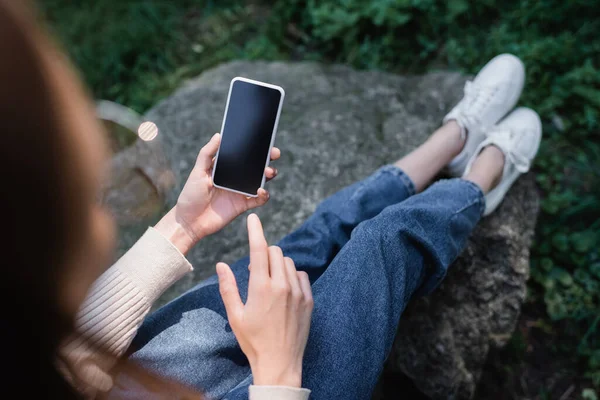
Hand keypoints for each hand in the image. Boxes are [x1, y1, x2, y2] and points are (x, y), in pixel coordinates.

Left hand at [155, 133, 279, 253]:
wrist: (189, 221)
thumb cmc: (190, 194)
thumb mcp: (198, 171)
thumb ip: (207, 153)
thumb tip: (218, 135)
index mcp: (226, 167)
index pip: (243, 154)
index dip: (255, 147)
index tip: (264, 141)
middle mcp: (235, 177)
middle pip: (256, 165)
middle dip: (267, 158)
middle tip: (274, 153)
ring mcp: (240, 191)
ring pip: (260, 180)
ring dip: (268, 174)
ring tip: (269, 172)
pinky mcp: (243, 205)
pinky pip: (259, 199)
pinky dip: (264, 195)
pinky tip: (261, 191)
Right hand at [217, 214, 313, 387]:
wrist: (280, 363)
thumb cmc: (253, 341)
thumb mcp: (235, 315)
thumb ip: (228, 287)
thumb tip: (221, 265)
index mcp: (261, 287)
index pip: (259, 249)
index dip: (255, 231)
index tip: (253, 218)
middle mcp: (282, 285)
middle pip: (275, 252)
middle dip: (264, 253)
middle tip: (256, 270)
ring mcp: (298, 292)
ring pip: (288, 262)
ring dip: (277, 264)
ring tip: (269, 283)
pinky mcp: (308, 300)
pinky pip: (300, 275)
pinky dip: (291, 275)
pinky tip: (284, 290)